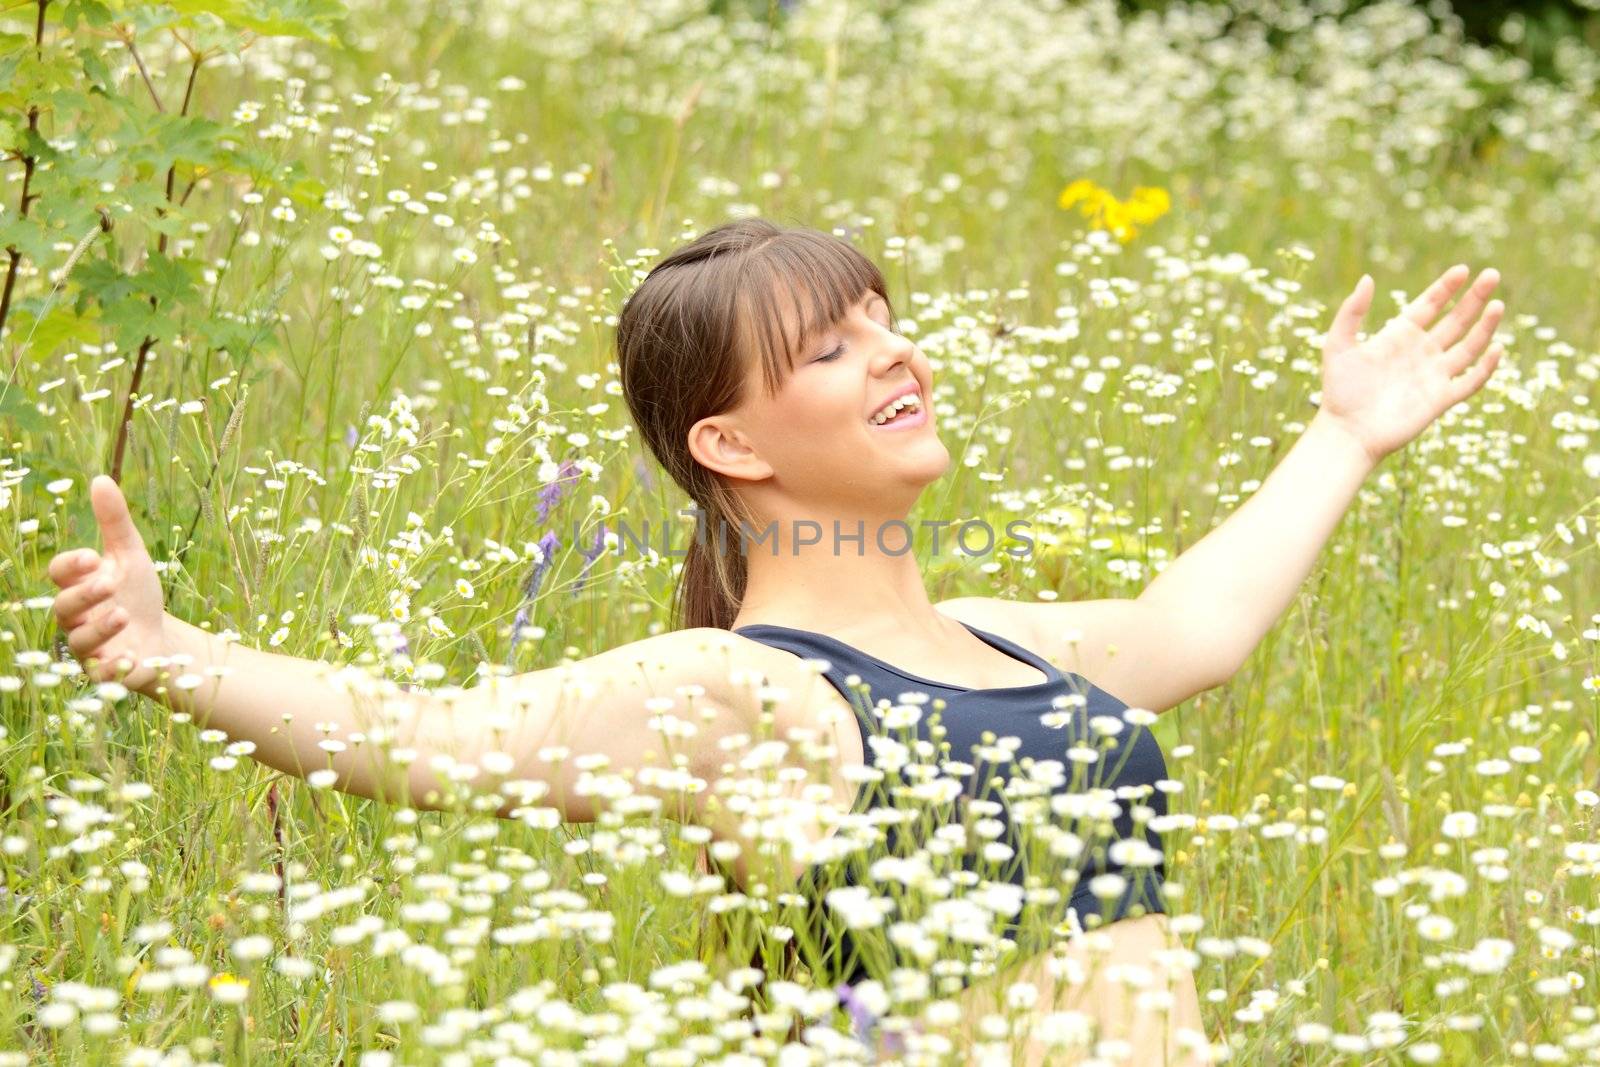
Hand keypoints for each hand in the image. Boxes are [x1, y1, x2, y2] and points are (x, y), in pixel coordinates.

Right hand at [48, 475, 169, 690]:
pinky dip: (114, 668)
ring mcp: (90, 647)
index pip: (59, 573)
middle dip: (85, 595)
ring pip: (80, 641)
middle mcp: (76, 617)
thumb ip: (114, 522)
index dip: (70, 566)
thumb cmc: (137, 594)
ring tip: (124, 615)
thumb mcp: (131, 556)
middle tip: (109, 582)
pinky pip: (101, 675)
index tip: (92, 556)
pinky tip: (130, 658)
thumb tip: (101, 478)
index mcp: (79, 585)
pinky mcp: (108, 672)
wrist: (160, 638)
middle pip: (64, 606)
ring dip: (100, 629)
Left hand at [1316, 265, 1505, 464]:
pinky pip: (1471, 381)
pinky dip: (1486, 367)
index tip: (1462, 269)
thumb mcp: (1338, 345)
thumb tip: (1367, 278)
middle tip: (1492, 274)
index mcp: (1399, 336)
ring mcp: (1433, 375)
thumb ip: (1351, 312)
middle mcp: (1421, 352)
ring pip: (1469, 346)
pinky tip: (1496, 348)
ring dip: (1485, 326)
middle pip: (1455, 320)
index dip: (1446, 287)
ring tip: (1498, 305)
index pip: (1429, 305)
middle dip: (1474, 298)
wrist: (1347, 432)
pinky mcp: (1441, 399)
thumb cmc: (1339, 391)